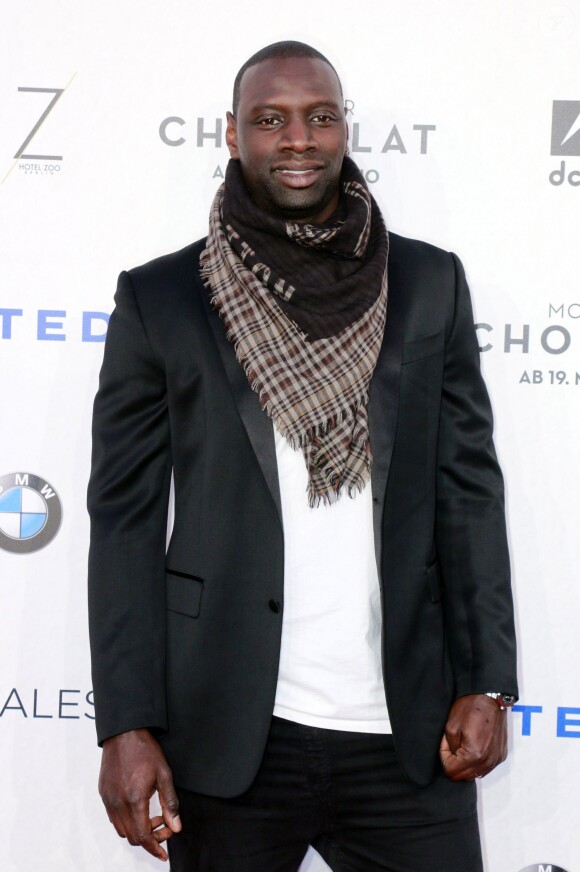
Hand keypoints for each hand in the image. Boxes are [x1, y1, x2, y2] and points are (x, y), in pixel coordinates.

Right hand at [99, 728, 180, 861]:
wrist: (124, 732)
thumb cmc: (145, 750)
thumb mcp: (164, 774)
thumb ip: (170, 803)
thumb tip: (175, 826)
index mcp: (134, 799)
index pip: (142, 835)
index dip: (154, 847)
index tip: (164, 852)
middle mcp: (117, 803)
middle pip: (131, 836)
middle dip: (149, 838)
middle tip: (164, 826)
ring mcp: (108, 799)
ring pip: (121, 829)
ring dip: (137, 830)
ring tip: (153, 816)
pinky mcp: (103, 794)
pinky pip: (113, 818)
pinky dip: (126, 821)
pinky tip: (139, 809)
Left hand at [439, 694, 507, 780]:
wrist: (491, 697)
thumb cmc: (471, 708)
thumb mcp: (451, 726)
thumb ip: (448, 747)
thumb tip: (450, 756)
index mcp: (474, 755)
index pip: (451, 771)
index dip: (444, 758)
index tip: (445, 745)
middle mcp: (488, 761)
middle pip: (463, 776)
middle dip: (454, 764)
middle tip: (453, 746)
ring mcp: (496, 759)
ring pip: (475, 774)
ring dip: (466, 765)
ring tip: (463, 746)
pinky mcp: (501, 755)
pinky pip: (485, 767)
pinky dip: (477, 762)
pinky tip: (474, 746)